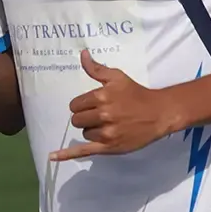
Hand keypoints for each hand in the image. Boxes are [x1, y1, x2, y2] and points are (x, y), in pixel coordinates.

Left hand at [49, 50, 179, 160]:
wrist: (158, 113)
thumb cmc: (136, 93)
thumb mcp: (117, 77)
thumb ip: (96, 69)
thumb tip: (82, 54)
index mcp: (101, 97)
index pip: (75, 105)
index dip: (82, 105)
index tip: (94, 105)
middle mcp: (103, 115)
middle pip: (77, 120)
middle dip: (85, 118)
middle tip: (100, 116)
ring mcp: (106, 133)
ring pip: (84, 134)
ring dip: (91, 130)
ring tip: (108, 126)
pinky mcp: (109, 147)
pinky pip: (83, 151)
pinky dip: (66, 155)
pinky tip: (52, 156)